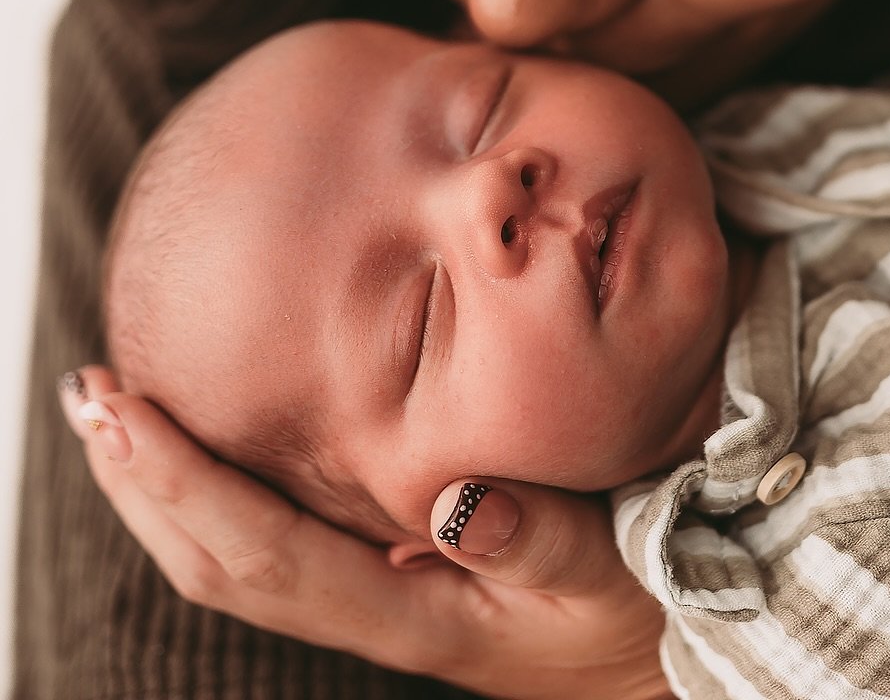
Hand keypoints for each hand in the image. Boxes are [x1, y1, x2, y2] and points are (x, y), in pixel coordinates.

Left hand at [60, 367, 669, 699]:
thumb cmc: (629, 611)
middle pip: (216, 560)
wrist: (643, 659)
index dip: (181, 483)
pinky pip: (275, 541)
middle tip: (87, 390)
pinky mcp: (386, 574)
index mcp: (408, 611)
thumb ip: (539, 539)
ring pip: (233, 554)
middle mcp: (368, 610)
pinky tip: (212, 446)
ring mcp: (370, 596)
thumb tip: (451, 502)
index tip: (120, 409)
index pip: (262, 552)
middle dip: (141, 480)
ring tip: (118, 412)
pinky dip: (220, 489)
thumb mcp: (604, 576)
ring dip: (163, 487)